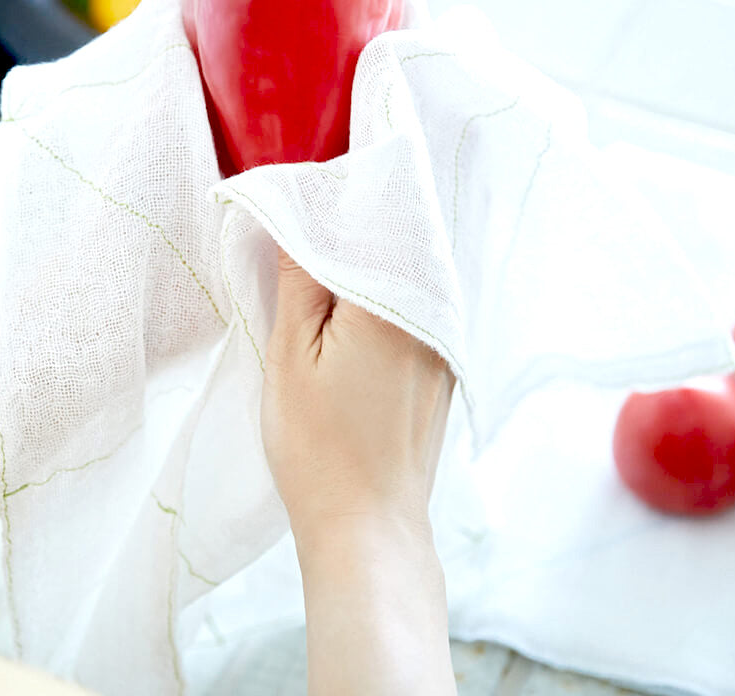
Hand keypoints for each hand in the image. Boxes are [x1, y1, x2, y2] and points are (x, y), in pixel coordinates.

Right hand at [261, 248, 457, 695]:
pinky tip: (349, 316)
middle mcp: (432, 315)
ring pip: (403, 277)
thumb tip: (299, 220)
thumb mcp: (290, 356)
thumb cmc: (319, 448)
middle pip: (390, 246)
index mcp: (391, 304)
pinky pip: (414, 310)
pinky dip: (382, 299)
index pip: (365, 223)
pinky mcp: (443, 368)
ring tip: (319, 275)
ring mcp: (444, 343)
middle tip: (299, 239)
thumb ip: (299, 279)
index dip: (327, 207)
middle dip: (346, 233)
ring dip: (365, 267)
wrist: (368, 527)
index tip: (293, 206)